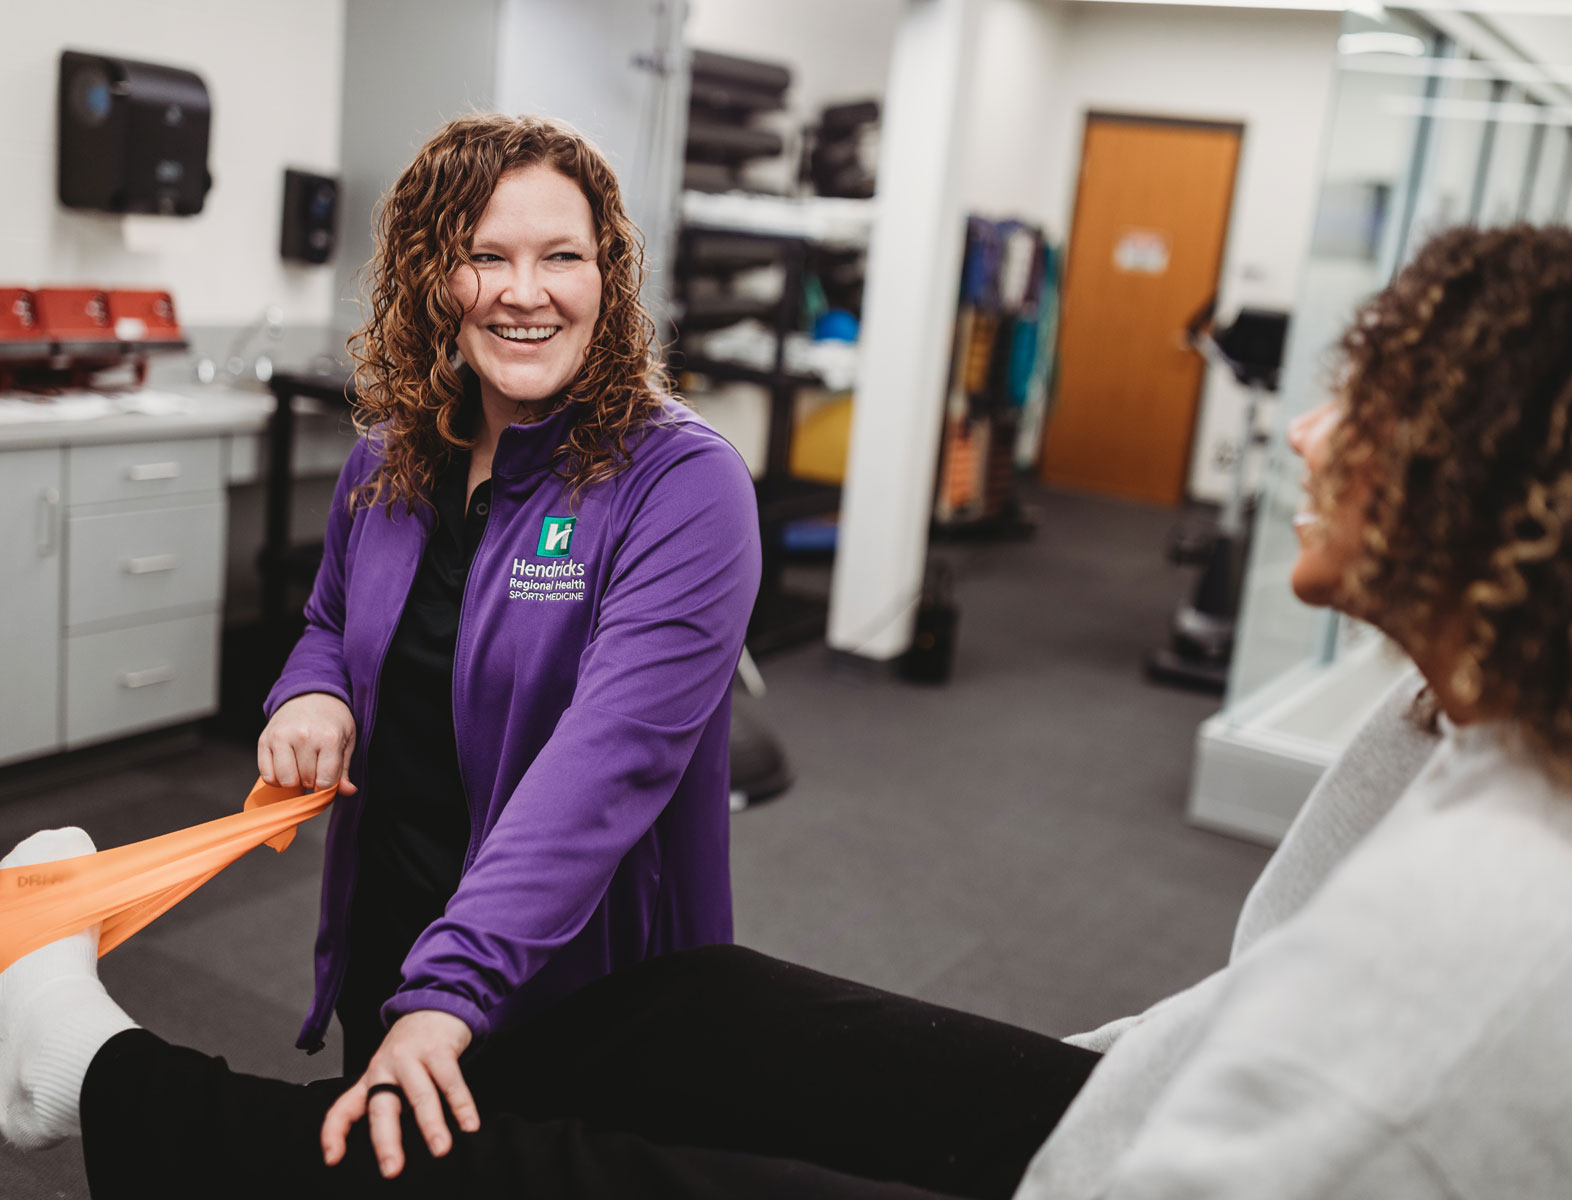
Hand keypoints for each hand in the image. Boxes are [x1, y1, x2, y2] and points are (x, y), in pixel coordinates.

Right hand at [257, 692, 357, 794]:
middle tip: (315, 767)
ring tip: (301, 768)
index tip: (327, 780)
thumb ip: (344, 770)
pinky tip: (286, 767)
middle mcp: (303, 736)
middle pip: (305, 781)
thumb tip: (348, 791)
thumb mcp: (346, 741)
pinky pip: (266, 775)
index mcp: (329, 737)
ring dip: (293, 781)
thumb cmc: (332, 721)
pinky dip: (276, 778)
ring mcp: (281, 737)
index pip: (325, 781)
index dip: (326, 787)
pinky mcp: (264, 740)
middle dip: (312, 781)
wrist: (311, 695)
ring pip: (284, 780)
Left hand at [321, 1009, 479, 1177]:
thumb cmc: (411, 1051)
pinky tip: (469, 1124)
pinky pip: (451, 1081)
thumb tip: (391, 1148)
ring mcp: (412, 1057)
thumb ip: (387, 1104)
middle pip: (382, 1107)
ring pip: (421, 1095)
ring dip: (431, 1124)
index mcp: (370, 1079)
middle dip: (387, 1140)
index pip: (343, 1108)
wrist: (434, 1006)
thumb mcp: (389, 1075)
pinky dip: (462, 1105)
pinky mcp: (438, 1049)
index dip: (334, 1134)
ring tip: (441, 1149)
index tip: (332, 1159)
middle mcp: (386, 1068)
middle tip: (392, 1168)